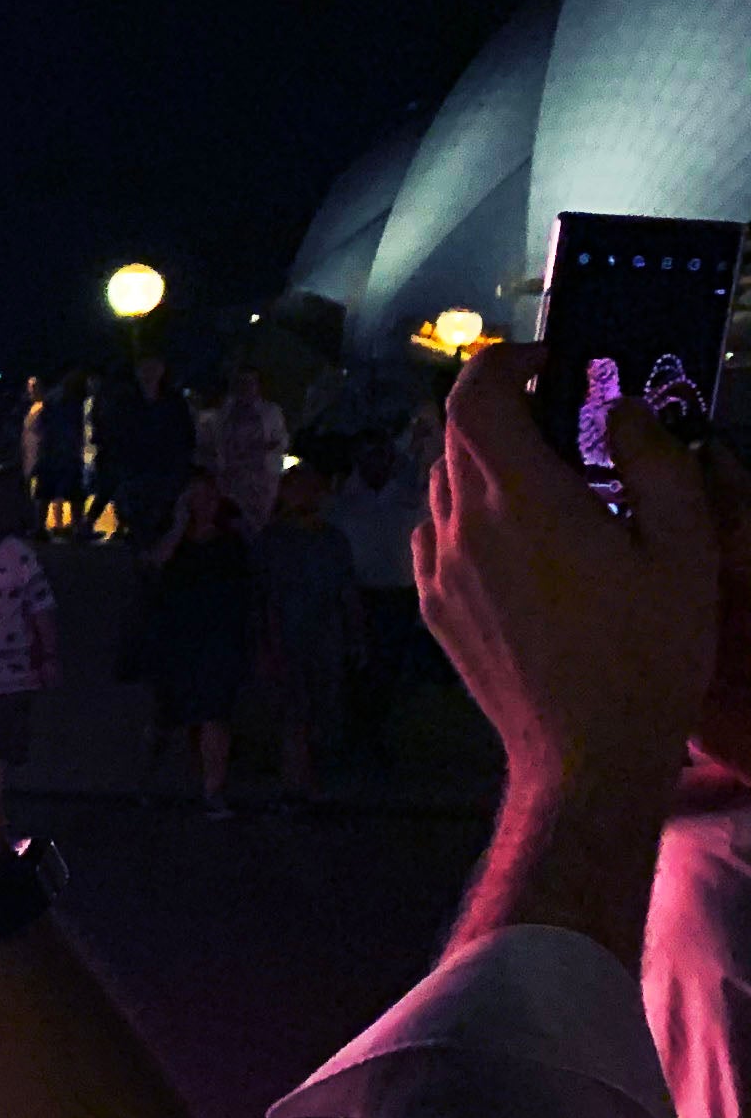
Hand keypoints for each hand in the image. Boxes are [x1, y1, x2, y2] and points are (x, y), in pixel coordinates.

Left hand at [418, 342, 714, 806]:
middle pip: (456, 435)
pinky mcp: (433, 607)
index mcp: (520, 500)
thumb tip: (626, 411)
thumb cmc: (647, 655)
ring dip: (488, 463)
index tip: (549, 362)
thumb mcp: (684, 548)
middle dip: (504, 410)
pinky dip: (472, 514)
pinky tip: (526, 541)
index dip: (503, 362)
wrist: (587, 755)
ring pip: (444, 484)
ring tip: (554, 483)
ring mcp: (437, 570)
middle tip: (566, 419)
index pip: (473, 395)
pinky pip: (438, 534)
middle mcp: (462, 526)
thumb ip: (656, 462)